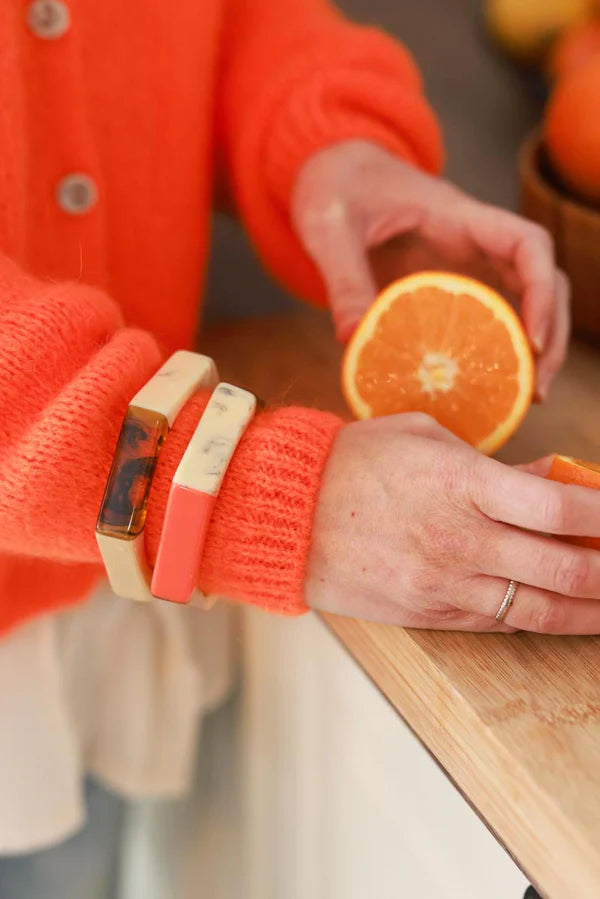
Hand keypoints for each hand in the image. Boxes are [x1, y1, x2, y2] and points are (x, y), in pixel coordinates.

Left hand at [292, 140, 569, 399]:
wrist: (334, 176)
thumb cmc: (336, 187)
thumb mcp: (329, 228)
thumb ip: (342, 278)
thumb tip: (352, 339)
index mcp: (456, 217)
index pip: (526, 243)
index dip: (541, 290)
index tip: (531, 340)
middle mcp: (474, 242)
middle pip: (542, 282)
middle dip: (551, 335)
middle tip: (535, 393)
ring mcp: (465, 265)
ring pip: (523, 304)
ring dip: (532, 352)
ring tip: (523, 402)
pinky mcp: (447, 288)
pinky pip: (484, 320)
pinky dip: (492, 354)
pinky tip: (482, 392)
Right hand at [306, 414, 599, 632]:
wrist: (284, 512)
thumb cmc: (352, 461)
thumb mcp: (425, 437)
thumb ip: (495, 462)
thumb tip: (552, 480)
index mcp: (462, 483)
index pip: (561, 508)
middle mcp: (461, 539)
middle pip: (565, 568)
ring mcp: (444, 584)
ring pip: (540, 609)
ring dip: (589, 610)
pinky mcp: (428, 613)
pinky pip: (498, 622)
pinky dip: (536, 618)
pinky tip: (560, 612)